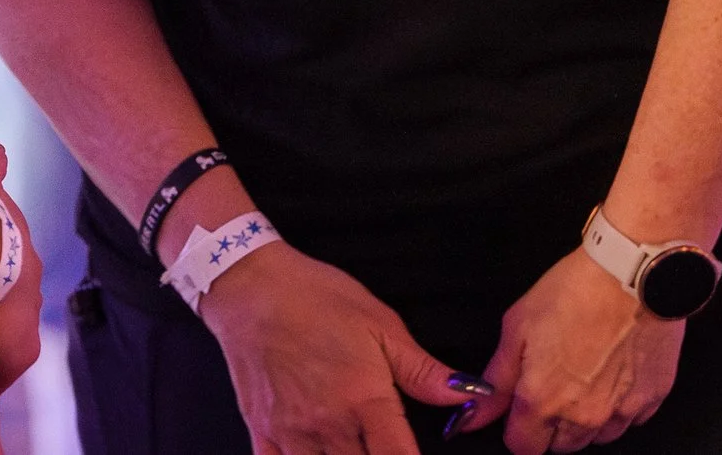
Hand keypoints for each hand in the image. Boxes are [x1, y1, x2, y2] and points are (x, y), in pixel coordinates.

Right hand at [198, 239, 488, 454]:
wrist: (249, 284)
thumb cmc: (317, 298)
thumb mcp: (379, 323)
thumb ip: (424, 371)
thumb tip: (472, 397)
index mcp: (365, 401)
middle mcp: (329, 428)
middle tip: (384, 447)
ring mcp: (291, 435)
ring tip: (353, 452)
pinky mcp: (262, 432)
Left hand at [456, 250, 682, 451]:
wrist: (632, 273)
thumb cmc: (572, 292)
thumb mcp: (517, 327)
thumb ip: (496, 380)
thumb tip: (472, 416)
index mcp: (543, 401)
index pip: (522, 447)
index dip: (518, 426)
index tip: (522, 404)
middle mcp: (583, 417)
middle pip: (560, 446)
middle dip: (551, 423)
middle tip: (555, 380)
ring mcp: (621, 412)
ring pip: (595, 438)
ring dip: (585, 418)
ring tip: (586, 373)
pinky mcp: (651, 401)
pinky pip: (628, 420)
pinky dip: (618, 405)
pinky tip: (615, 371)